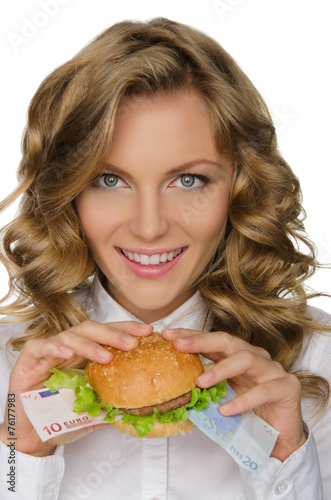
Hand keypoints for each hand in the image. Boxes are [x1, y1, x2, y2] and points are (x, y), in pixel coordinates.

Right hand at [0, 320, 152, 456]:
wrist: (29, 435)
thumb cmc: (59, 418)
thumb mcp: (91, 411)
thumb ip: (108, 405)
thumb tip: (134, 409)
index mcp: (84, 354)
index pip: (107, 334)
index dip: (126, 330)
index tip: (148, 331)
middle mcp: (68, 348)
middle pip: (92, 330)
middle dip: (114, 334)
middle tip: (133, 342)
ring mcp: (48, 351)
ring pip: (71, 336)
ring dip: (90, 345)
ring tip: (106, 357)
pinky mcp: (29, 358)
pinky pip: (42, 346)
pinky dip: (56, 348)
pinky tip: (69, 356)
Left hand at [162, 328, 305, 461]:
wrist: (281, 436)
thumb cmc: (249, 412)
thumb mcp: (223, 395)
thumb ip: (206, 385)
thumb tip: (171, 385)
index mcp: (238, 355)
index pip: (212, 340)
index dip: (190, 335)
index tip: (167, 335)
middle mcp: (255, 356)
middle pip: (228, 341)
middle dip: (201, 341)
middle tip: (178, 346)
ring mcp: (272, 369)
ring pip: (246, 359)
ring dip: (221, 369)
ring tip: (200, 383)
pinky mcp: (287, 387)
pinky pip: (263, 391)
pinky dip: (243, 400)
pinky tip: (225, 410)